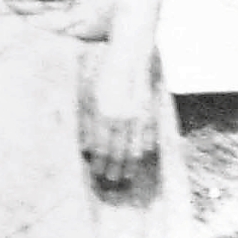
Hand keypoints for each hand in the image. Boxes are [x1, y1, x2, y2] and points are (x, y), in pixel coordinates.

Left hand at [80, 53, 158, 188]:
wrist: (130, 56)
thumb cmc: (103, 75)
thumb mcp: (87, 97)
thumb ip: (86, 124)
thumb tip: (86, 148)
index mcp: (103, 116)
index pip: (101, 149)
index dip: (99, 164)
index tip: (97, 173)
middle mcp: (122, 120)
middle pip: (118, 154)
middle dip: (114, 170)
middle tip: (112, 181)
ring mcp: (139, 117)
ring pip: (135, 149)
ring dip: (131, 165)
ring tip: (126, 176)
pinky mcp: (151, 112)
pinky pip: (149, 138)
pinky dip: (145, 151)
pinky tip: (141, 158)